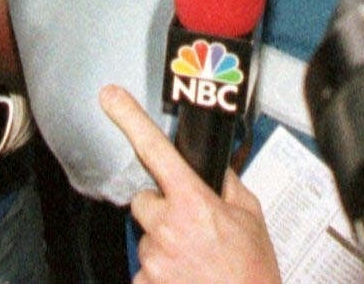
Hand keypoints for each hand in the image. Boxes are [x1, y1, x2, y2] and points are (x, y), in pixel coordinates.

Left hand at [100, 85, 279, 283]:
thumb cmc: (253, 272)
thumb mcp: (251, 217)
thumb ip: (227, 186)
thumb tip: (213, 170)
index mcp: (193, 203)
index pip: (155, 150)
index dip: (130, 118)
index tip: (110, 97)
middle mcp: (167, 228)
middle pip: (145, 201)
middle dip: (162, 209)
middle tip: (191, 228)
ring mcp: (153, 260)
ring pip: (147, 237)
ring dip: (164, 244)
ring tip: (195, 260)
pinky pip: (144, 270)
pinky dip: (161, 274)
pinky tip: (186, 278)